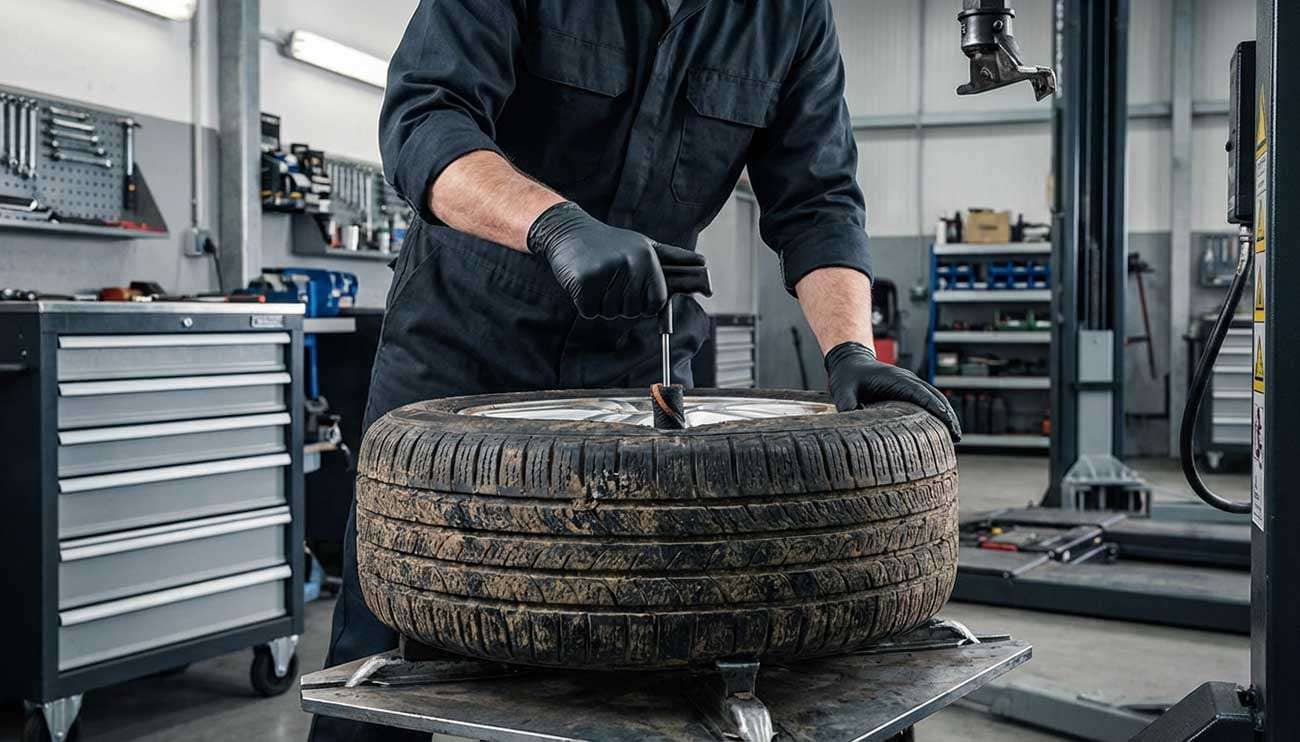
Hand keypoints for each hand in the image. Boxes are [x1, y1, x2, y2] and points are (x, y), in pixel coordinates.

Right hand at [527, 202, 705, 318]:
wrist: (569, 231)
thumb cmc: (610, 244)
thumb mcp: (645, 246)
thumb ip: (675, 259)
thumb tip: (705, 266)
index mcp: (647, 258)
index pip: (656, 303)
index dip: (643, 304)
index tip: (632, 290)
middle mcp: (629, 264)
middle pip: (632, 311)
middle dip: (620, 303)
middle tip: (609, 281)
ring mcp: (605, 272)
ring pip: (611, 313)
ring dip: (602, 304)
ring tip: (597, 279)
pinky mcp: (583, 281)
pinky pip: (590, 311)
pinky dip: (585, 304)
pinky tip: (584, 282)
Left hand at [825, 341, 961, 440]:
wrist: (850, 362)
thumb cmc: (847, 375)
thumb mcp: (842, 391)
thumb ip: (846, 406)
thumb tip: (851, 422)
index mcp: (894, 379)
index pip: (920, 393)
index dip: (934, 407)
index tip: (947, 421)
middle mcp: (906, 380)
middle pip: (934, 397)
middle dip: (947, 415)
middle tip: (957, 436)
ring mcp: (908, 385)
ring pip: (934, 398)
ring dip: (946, 414)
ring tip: (955, 436)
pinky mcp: (907, 391)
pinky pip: (927, 400)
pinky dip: (938, 412)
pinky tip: (942, 428)